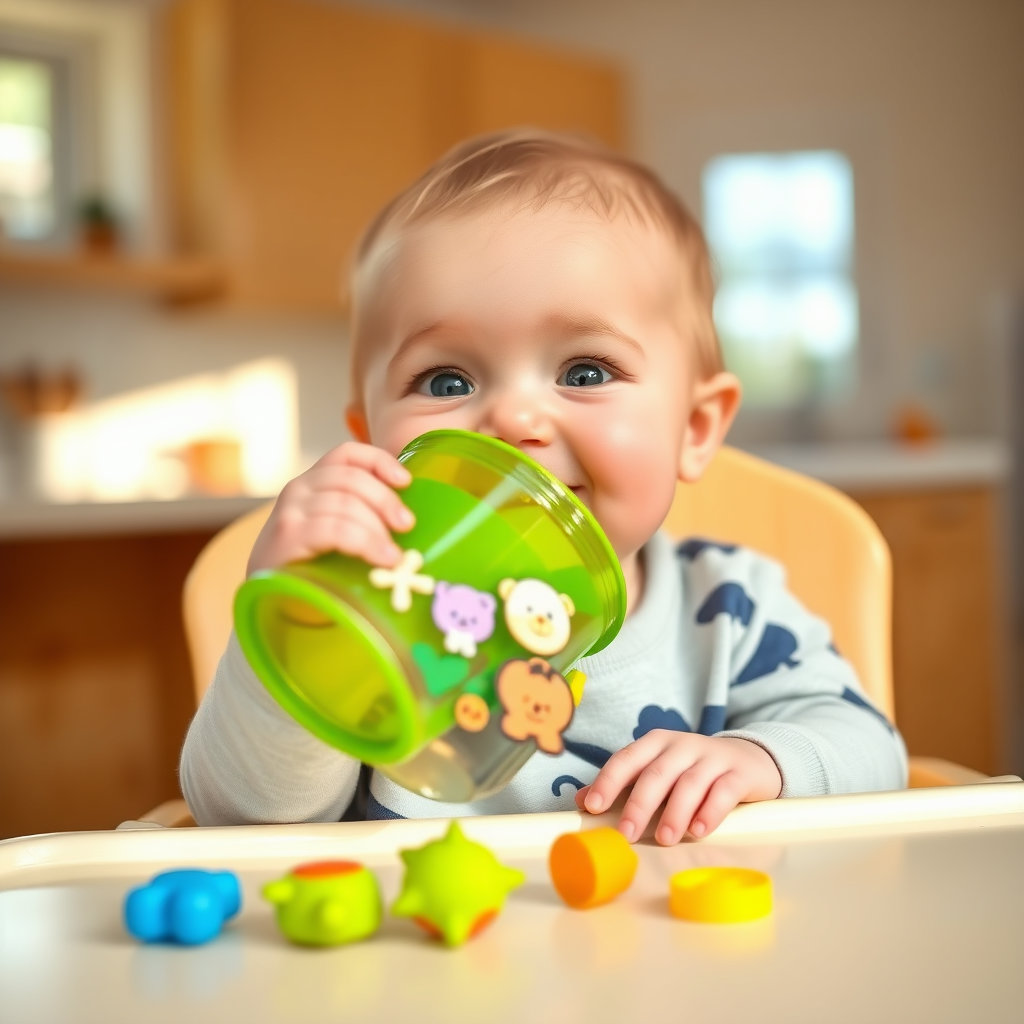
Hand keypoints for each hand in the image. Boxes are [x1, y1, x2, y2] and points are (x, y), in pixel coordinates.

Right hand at [247, 442, 413, 574]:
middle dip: (385, 500)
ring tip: (396, 557)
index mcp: (313, 482)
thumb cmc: (312, 565)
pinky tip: (382, 559)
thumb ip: (360, 515)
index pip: (347, 454)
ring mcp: (289, 511)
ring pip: (346, 505)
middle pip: (351, 479)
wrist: (271, 598)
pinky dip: (365, 543)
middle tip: (407, 525)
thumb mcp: (335, 531)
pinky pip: (334, 529)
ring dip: (377, 529)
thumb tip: (408, 519)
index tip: (405, 482)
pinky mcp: (287, 536)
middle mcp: (298, 489)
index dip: (379, 461)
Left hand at [574, 731, 782, 844]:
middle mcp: (682, 745)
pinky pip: (723, 791)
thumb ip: (623, 785)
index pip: (626, 759)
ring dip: (675, 812)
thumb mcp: (658, 771)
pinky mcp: (739, 773)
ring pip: (690, 783)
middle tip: (627, 834)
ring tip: (666, 839)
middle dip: (639, 804)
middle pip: (656, 773)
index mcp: (656, 743)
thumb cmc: (692, 771)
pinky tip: (699, 830)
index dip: (608, 781)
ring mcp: (712, 757)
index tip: (593, 806)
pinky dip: (710, 811)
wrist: (750, 760)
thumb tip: (581, 801)